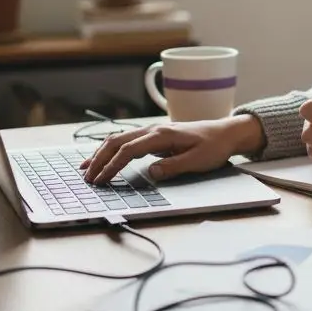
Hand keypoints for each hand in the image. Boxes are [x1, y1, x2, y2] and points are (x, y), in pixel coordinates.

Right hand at [81, 114, 263, 183]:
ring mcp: (152, 131)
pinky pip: (126, 140)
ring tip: (86, 169)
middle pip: (117, 142)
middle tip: (87, 178)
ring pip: (118, 139)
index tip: (101, 180)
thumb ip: (174, 167)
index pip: (128, 150)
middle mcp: (153, 130)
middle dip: (99, 159)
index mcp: (162, 135)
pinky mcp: (153, 136)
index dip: (112, 165)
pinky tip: (102, 158)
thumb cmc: (214, 147)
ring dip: (100, 153)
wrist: (225, 132)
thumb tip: (150, 172)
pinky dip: (110, 149)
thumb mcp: (198, 161)